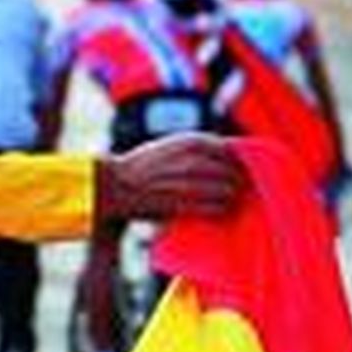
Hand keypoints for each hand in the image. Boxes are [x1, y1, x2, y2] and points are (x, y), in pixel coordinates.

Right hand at [94, 136, 247, 224]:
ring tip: (225, 200)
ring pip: (226, 190)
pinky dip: (218, 209)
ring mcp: (188, 182)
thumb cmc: (144, 166)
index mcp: (191, 141)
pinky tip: (215, 210)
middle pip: (231, 171)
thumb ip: (197, 150)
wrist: (116, 184)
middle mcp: (192, 159)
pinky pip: (214, 207)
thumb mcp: (171, 146)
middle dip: (234, 180)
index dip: (235, 161)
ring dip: (228, 196)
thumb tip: (226, 156)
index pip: (229, 150)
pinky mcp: (183, 203)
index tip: (234, 169)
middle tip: (233, 187)